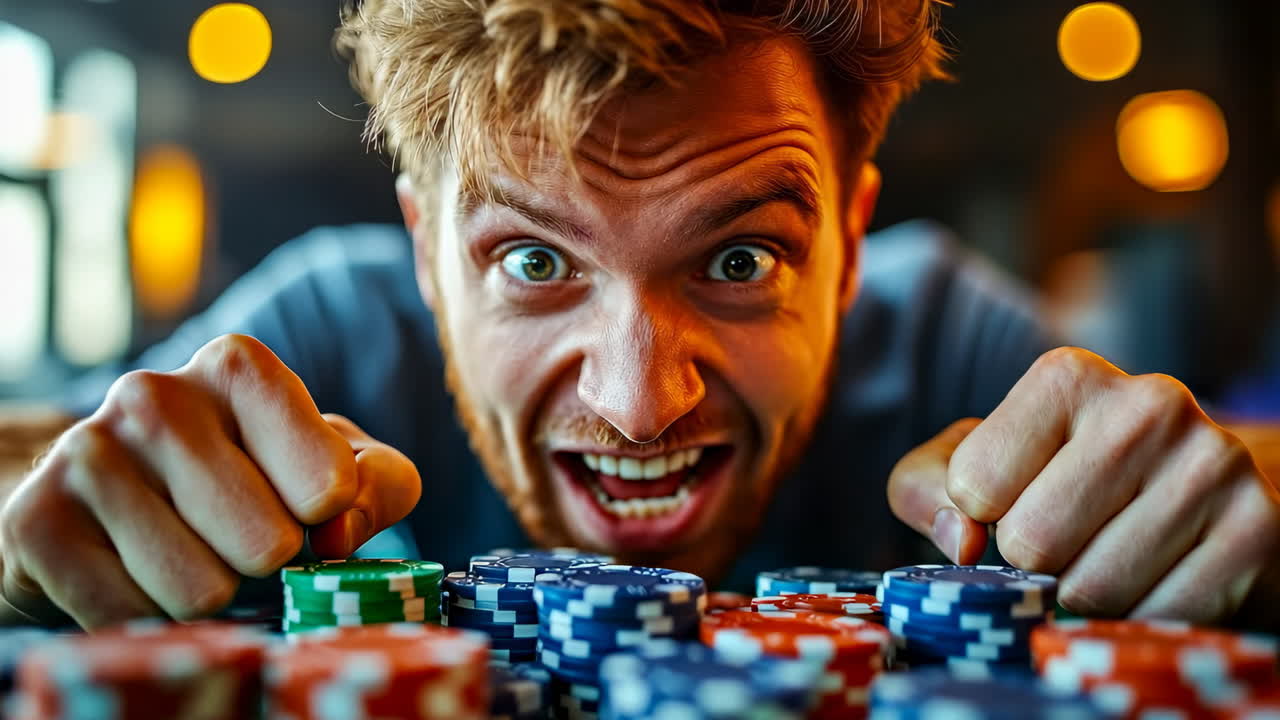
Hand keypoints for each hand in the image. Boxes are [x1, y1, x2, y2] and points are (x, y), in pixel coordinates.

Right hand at [0, 334, 420, 628]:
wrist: (113, 509)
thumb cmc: (250, 483)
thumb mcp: (333, 469)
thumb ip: (378, 484)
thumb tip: (341, 530)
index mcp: (238, 367)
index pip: (330, 483)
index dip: (327, 521)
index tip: (308, 512)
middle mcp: (155, 394)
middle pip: (268, 545)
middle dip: (265, 568)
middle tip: (239, 546)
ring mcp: (88, 452)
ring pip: (202, 590)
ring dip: (209, 598)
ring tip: (189, 559)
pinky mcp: (35, 519)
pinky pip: (132, 616)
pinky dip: (150, 619)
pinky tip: (138, 580)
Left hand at [887, 346, 1279, 625]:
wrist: (1206, 492)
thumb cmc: (1068, 478)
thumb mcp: (982, 465)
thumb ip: (927, 487)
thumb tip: (959, 538)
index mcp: (1068, 378)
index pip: (974, 485)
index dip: (982, 520)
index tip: (1016, 509)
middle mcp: (1148, 406)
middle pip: (1032, 541)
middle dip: (1034, 567)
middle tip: (1065, 549)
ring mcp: (1211, 465)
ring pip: (1091, 589)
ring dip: (1082, 601)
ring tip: (1108, 566)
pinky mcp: (1257, 531)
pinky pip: (1158, 618)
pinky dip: (1138, 622)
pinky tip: (1154, 587)